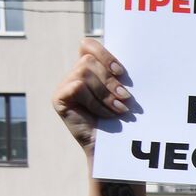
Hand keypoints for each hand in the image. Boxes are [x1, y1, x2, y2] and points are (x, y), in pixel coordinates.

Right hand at [52, 39, 131, 157]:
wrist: (115, 150)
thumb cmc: (124, 122)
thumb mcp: (124, 95)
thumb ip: (121, 77)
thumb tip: (137, 59)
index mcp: (90, 70)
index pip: (88, 46)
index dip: (104, 54)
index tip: (121, 72)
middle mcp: (75, 75)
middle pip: (89, 60)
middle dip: (110, 80)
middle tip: (126, 98)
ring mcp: (64, 86)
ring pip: (84, 72)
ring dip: (106, 93)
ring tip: (119, 110)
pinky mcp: (59, 98)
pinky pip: (78, 87)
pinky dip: (96, 102)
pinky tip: (106, 115)